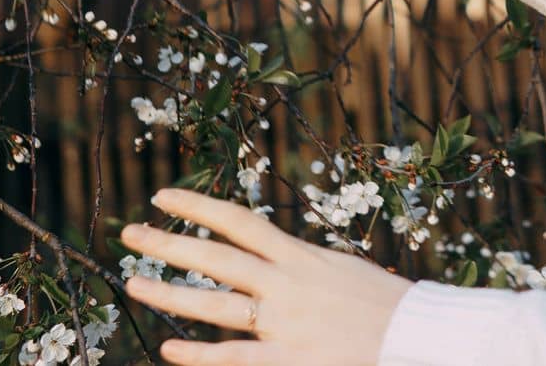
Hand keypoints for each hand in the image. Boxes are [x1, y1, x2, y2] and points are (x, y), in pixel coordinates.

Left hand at [120, 187, 413, 365]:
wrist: (415, 335)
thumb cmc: (381, 302)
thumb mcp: (338, 268)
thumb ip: (299, 263)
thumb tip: (266, 254)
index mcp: (300, 256)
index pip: (239, 221)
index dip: (198, 206)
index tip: (163, 196)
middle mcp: (287, 283)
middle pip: (217, 258)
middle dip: (170, 243)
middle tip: (130, 234)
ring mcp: (285, 322)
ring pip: (215, 305)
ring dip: (170, 294)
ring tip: (133, 284)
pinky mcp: (289, 359)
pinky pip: (234, 357)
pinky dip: (200, 354)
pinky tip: (168, 349)